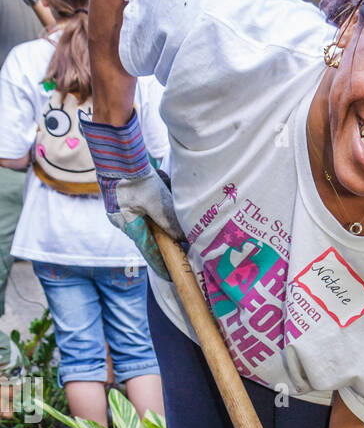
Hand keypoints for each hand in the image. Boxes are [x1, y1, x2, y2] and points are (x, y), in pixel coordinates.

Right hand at [79, 111, 182, 278]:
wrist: (117, 151)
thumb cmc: (134, 177)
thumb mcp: (157, 202)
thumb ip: (169, 222)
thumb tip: (181, 239)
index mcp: (128, 225)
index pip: (149, 252)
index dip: (162, 265)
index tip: (172, 276)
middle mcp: (124, 219)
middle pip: (150, 236)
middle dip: (165, 238)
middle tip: (182, 246)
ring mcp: (125, 206)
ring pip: (150, 217)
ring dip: (162, 213)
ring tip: (171, 210)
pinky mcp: (128, 194)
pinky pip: (147, 203)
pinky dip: (158, 198)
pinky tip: (162, 186)